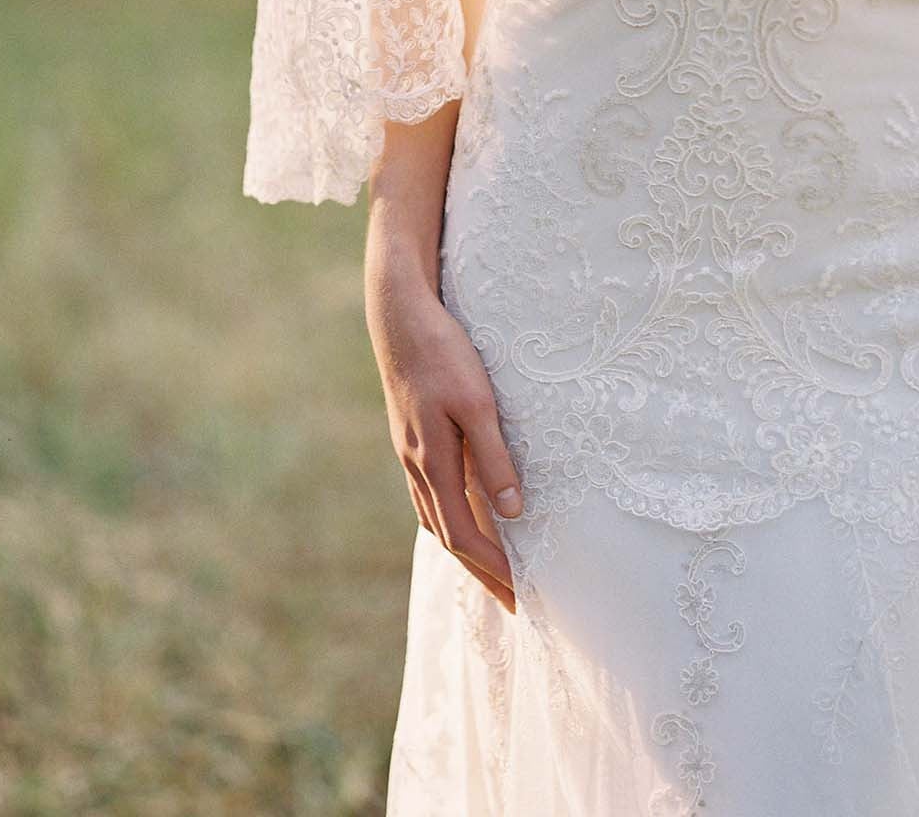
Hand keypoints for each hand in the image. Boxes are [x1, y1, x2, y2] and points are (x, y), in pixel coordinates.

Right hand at [366, 267, 522, 614]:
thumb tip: (513, 512)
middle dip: (480, 571)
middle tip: (510, 602)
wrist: (398, 316)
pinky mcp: (409, 435)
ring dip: (463, 547)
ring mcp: (409, 451)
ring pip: (434, 515)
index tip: (521, 596)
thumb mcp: (478, 402)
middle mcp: (416, 465)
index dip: (493, 568)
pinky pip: (428, 492)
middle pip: (447, 534)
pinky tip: (460, 512)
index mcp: (432, 463)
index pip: (464, 535)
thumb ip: (493, 457)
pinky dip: (448, 516)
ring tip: (489, 569)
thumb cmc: (442, 352)